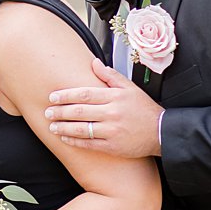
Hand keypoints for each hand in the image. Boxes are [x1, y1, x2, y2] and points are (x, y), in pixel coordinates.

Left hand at [45, 58, 163, 157]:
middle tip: (47, 112)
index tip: (52, 97)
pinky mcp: (112, 146)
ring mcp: (112, 131)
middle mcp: (112, 113)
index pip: (84, 94)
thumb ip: (111, 76)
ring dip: (63, 127)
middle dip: (59, 112)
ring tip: (52, 126)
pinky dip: (74, 141)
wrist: (162, 132)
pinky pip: (88, 144)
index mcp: (115, 97)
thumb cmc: (144, 110)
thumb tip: (94, 63)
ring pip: (81, 129)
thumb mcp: (131, 88)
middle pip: (79, 111)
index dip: (65, 95)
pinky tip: (64, 138)